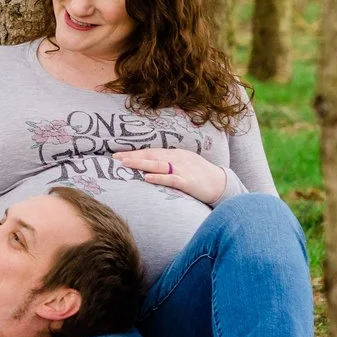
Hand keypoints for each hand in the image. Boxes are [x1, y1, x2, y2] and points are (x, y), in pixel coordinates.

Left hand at [115, 148, 229, 205]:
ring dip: (140, 164)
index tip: (118, 155)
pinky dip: (158, 178)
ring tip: (125, 164)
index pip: (151, 152)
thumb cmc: (200, 175)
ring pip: (158, 165)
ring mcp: (182, 169)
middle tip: (115, 158)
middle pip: (151, 156)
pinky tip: (147, 178)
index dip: (134, 153)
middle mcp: (177, 159)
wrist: (220, 184)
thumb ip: (169, 163)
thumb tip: (150, 166)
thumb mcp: (184, 164)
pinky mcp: (187, 182)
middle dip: (132, 156)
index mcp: (175, 154)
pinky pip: (171, 179)